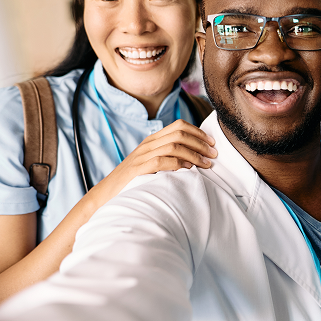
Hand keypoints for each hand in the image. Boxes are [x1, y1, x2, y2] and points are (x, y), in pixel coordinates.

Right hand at [91, 119, 216, 203]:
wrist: (106, 194)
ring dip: (194, 154)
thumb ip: (169, 157)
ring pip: (174, 146)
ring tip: (206, 164)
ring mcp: (142, 156)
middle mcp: (148, 144)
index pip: (179, 126)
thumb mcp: (152, 164)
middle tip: (214, 154)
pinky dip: (178, 163)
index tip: (212, 143)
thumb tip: (195, 159)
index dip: (198, 133)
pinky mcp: (138, 169)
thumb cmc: (134, 181)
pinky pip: (161, 161)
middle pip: (179, 133)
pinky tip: (188, 170)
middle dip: (200, 143)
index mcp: (152, 140)